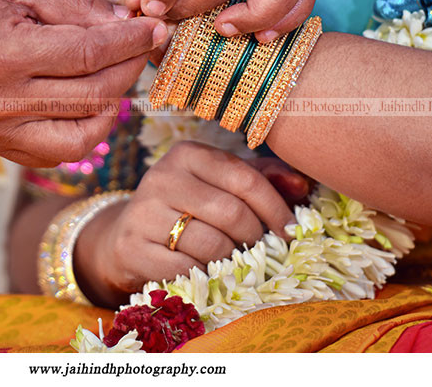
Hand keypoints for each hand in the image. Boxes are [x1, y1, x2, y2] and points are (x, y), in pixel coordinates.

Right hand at [0, 0, 166, 166]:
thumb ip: (73, 0)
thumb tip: (123, 21)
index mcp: (8, 55)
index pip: (92, 55)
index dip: (132, 42)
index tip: (155, 29)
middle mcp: (2, 103)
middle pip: (94, 96)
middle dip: (129, 68)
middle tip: (142, 47)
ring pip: (80, 137)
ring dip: (112, 108)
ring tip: (117, 77)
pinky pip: (52, 154)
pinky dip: (81, 134)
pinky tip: (90, 104)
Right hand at [74, 141, 294, 305]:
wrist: (129, 236)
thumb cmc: (188, 207)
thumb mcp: (221, 184)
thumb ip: (263, 179)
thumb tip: (302, 185)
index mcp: (188, 154)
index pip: (245, 179)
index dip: (275, 208)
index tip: (290, 231)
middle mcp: (162, 176)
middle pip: (230, 213)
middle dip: (255, 238)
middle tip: (263, 251)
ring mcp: (143, 212)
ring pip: (211, 244)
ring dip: (233, 260)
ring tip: (236, 261)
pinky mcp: (132, 247)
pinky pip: (186, 269)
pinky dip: (206, 277)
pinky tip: (210, 274)